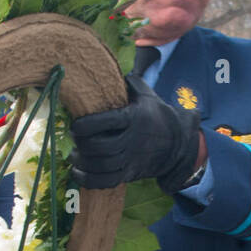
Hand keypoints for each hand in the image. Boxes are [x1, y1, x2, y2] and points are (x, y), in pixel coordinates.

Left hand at [69, 72, 202, 191]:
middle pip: (102, 147)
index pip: (107, 122)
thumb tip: (109, 69)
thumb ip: (129, 83)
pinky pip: (107, 181)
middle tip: (75, 139)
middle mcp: (133, 140)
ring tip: (73, 155)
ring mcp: (132, 159)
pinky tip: (77, 173)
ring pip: (103, 165)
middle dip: (82, 144)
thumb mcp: (147, 95)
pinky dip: (88, 180)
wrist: (177, 143)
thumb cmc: (156, 115)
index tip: (75, 125)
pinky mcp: (130, 174)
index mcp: (135, 118)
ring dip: (83, 162)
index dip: (86, 125)